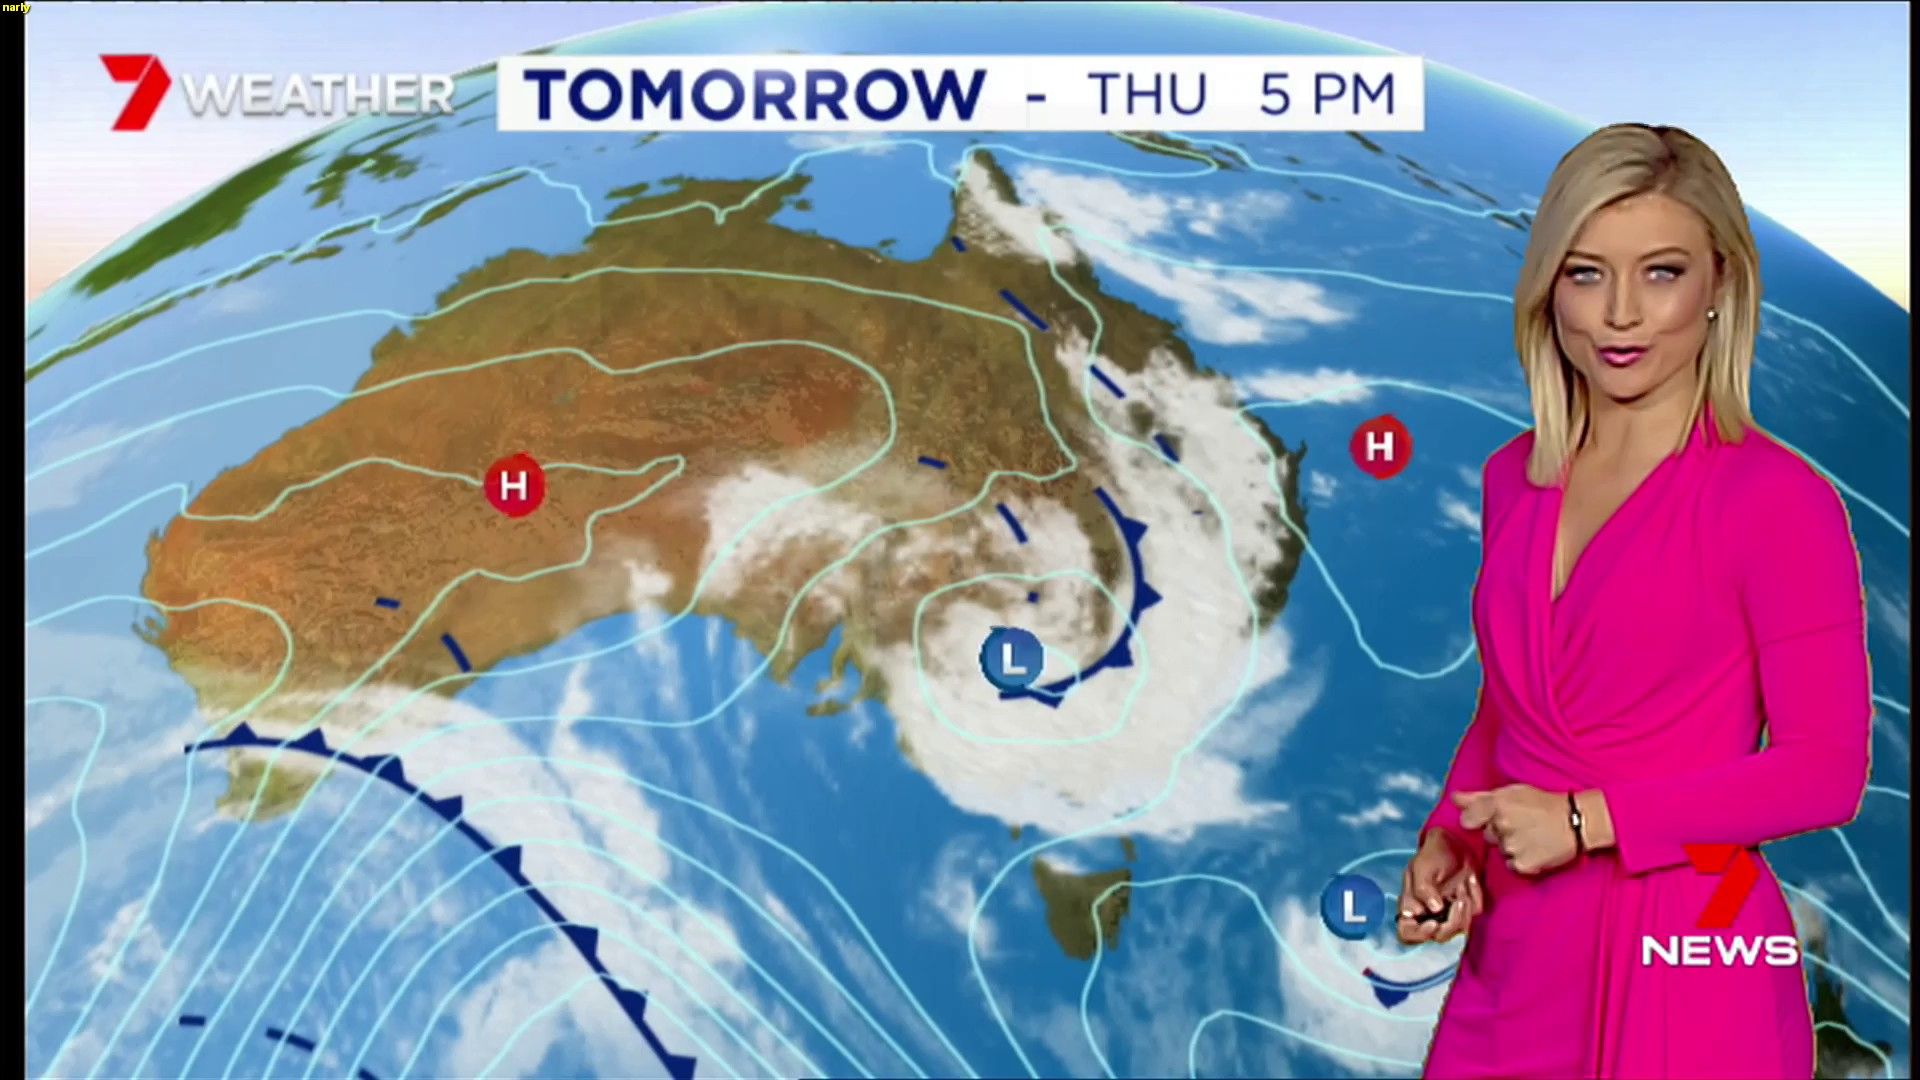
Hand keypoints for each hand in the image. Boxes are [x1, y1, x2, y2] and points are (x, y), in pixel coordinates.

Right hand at [1396, 828, 1484, 945]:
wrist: (1455, 843)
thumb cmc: (1432, 855)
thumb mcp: (1421, 866)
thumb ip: (1423, 888)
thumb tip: (1434, 908)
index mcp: (1411, 908)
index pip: (1407, 933)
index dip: (1419, 934)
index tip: (1433, 924)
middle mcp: (1429, 916)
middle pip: (1438, 936)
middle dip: (1451, 923)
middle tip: (1459, 902)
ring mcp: (1449, 915)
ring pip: (1459, 930)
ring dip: (1465, 911)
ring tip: (1464, 887)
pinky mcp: (1467, 910)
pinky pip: (1474, 915)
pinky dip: (1474, 899)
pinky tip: (1470, 882)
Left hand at [1454, 784, 1578, 875]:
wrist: (1576, 821)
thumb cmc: (1544, 804)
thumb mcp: (1511, 792)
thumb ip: (1478, 797)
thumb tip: (1453, 798)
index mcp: (1496, 804)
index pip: (1467, 819)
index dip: (1477, 820)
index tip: (1491, 818)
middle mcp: (1501, 826)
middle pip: (1487, 835)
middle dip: (1500, 831)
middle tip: (1522, 824)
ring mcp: (1511, 847)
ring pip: (1500, 851)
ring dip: (1511, 846)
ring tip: (1532, 836)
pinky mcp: (1523, 865)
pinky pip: (1512, 866)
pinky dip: (1521, 861)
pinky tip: (1535, 849)